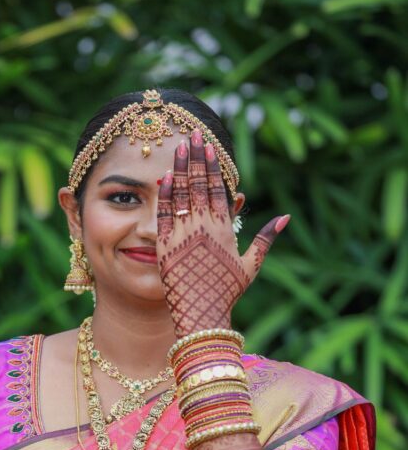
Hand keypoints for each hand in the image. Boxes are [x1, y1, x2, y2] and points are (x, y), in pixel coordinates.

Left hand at [156, 128, 289, 335]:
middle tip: (193, 134)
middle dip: (195, 158)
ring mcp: (183, 236)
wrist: (202, 315)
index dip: (212, 166)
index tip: (208, 146)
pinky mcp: (165, 247)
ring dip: (179, 169)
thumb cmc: (227, 293)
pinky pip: (164, 216)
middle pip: (198, 184)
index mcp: (224, 229)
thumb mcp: (251, 265)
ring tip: (178, 147)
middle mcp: (203, 228)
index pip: (217, 189)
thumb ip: (266, 238)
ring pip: (180, 195)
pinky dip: (164, 197)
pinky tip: (163, 178)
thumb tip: (286, 216)